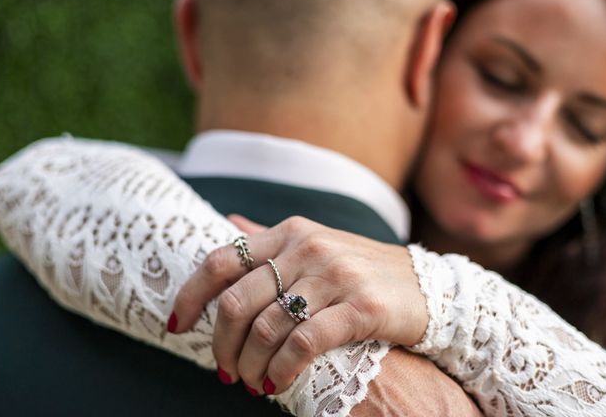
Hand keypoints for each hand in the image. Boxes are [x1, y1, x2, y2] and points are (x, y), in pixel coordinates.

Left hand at [169, 216, 428, 394]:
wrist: (427, 286)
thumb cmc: (361, 269)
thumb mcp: (314, 242)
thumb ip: (269, 239)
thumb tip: (229, 223)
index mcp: (290, 233)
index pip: (222, 259)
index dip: (192, 293)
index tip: (178, 324)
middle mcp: (308, 248)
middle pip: (237, 301)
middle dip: (220, 344)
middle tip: (224, 369)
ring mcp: (335, 276)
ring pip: (267, 328)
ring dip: (249, 364)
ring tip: (250, 381)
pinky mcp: (360, 308)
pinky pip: (304, 344)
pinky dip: (282, 370)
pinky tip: (277, 383)